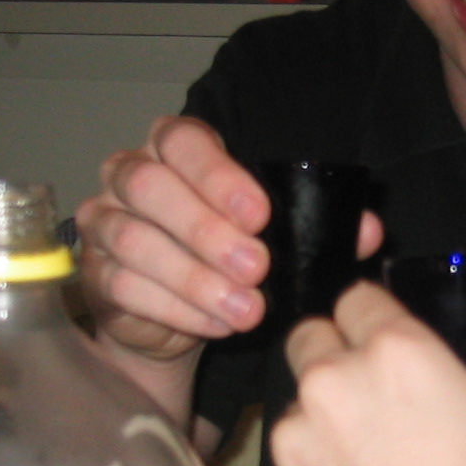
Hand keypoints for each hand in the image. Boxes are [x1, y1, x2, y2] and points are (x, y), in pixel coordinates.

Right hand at [75, 116, 381, 365]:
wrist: (178, 319)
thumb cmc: (229, 260)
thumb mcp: (275, 237)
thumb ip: (318, 227)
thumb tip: (368, 230)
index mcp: (173, 150)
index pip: (183, 141)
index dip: (218, 175)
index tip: (260, 215)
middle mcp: (128, 178)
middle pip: (150, 186)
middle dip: (206, 228)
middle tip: (257, 268)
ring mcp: (104, 225)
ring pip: (136, 241)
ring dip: (196, 278)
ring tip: (247, 309)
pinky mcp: (97, 276)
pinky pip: (127, 287)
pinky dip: (179, 309)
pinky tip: (218, 324)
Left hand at [271, 284, 465, 465]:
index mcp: (399, 354)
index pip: (358, 297)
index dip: (376, 315)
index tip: (393, 341)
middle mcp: (334, 385)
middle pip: (311, 337)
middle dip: (336, 353)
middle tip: (377, 394)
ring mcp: (296, 442)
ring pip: (298, 404)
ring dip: (325, 416)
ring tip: (373, 460)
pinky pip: (291, 464)